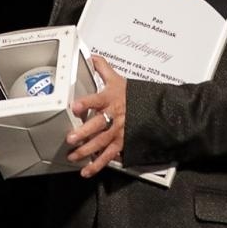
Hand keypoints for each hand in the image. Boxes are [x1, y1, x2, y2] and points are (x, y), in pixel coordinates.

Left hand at [68, 55, 126, 177]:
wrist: (155, 109)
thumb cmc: (133, 95)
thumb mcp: (118, 79)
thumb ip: (103, 68)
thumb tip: (93, 57)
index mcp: (111, 99)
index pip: (96, 99)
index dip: (86, 103)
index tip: (75, 106)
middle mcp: (114, 116)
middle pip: (98, 125)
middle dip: (84, 133)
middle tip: (71, 138)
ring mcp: (118, 131)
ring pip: (101, 143)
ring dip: (86, 151)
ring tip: (73, 156)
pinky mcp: (121, 143)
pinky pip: (109, 156)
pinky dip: (97, 165)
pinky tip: (86, 170)